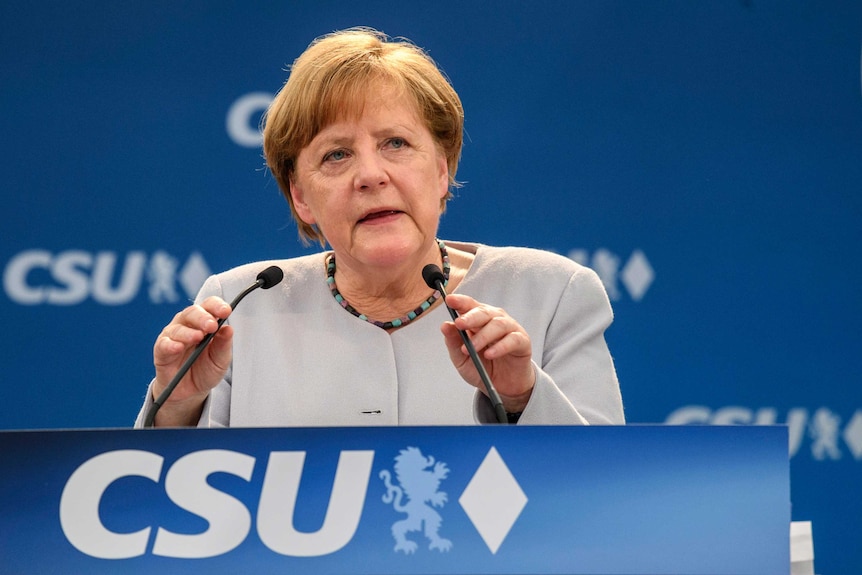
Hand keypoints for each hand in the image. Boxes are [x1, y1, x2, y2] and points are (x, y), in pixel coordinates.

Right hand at [151, 296, 232, 425]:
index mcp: (204, 322)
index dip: (217, 306)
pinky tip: (178, 347)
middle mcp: (187, 325)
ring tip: (198, 337)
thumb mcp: (220, 359)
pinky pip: (163, 344)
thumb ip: (224, 344)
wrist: (191, 391)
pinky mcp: (161, 350)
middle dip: (203, 318)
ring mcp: (172, 336)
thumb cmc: (206, 369)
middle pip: (192, 313)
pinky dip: (170, 344)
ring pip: (178, 328)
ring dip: (188, 332)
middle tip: (212, 326)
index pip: (209, 306)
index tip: (226, 311)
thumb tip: (229, 328)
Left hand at [439, 293, 534, 412]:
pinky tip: (490, 354)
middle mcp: (494, 320)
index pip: (469, 305)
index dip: (460, 301)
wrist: (503, 386)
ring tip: (473, 348)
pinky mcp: (522, 341)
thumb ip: (454, 342)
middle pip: (483, 312)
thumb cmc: (482, 367)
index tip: (449, 300)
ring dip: (483, 336)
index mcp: (477, 320)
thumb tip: (445, 325)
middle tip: (459, 324)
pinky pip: (513, 339)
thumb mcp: (461, 358)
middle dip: (470, 317)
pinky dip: (500, 346)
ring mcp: (510, 329)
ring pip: (498, 324)